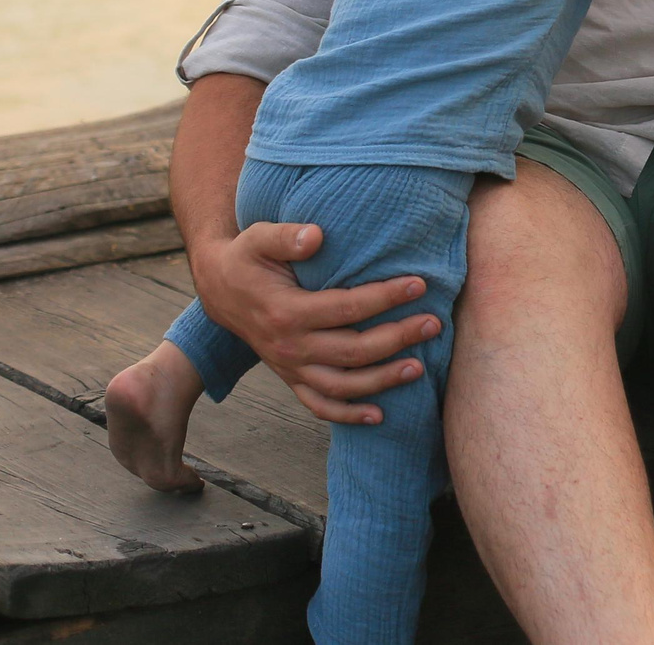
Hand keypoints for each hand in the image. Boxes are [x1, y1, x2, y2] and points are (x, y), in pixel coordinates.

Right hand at [187, 222, 438, 425]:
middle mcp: (289, 347)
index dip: (384, 298)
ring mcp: (290, 368)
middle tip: (433, 323)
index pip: (346, 309)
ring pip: (342, 385)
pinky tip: (379, 416)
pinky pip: (319, 405)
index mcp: (286, 312)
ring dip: (382, 381)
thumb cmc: (247, 258)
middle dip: (397, 338)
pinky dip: (347, 415)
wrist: (220, 288)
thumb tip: (317, 236)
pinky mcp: (290, 378)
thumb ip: (286, 237)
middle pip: (352, 351)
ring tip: (419, 367)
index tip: (419, 284)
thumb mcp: (258, 238)